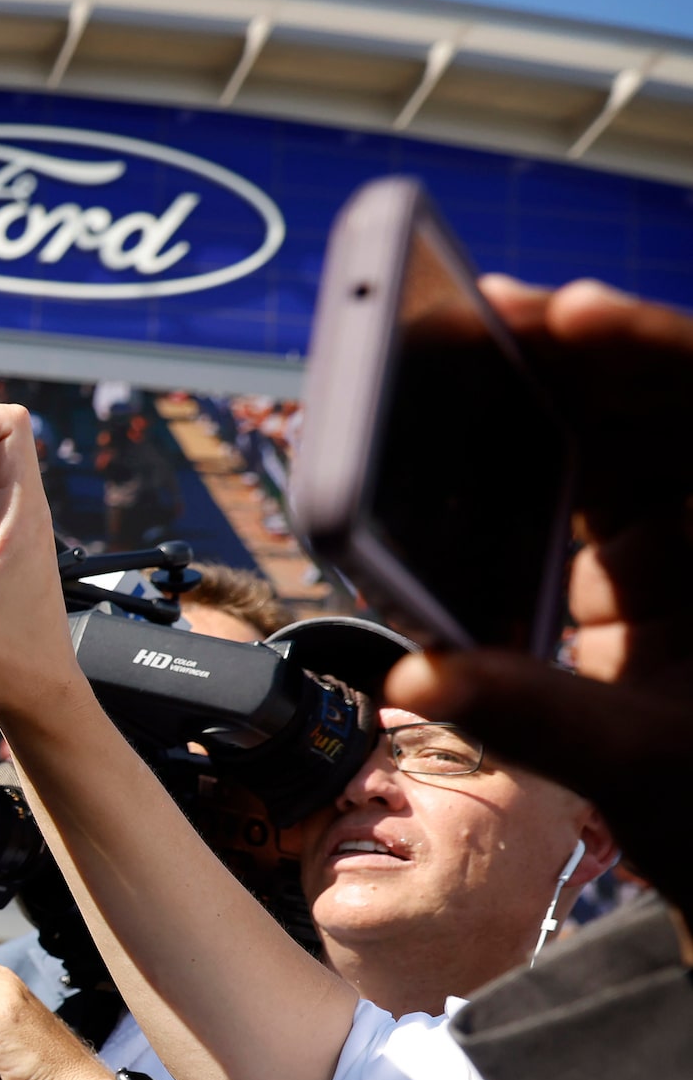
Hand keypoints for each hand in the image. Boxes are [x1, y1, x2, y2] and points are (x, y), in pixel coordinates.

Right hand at [386, 277, 692, 914]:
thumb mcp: (641, 766)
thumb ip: (529, 714)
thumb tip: (413, 677)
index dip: (648, 346)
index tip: (573, 313)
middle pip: (655, 399)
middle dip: (571, 350)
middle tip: (478, 312)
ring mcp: (681, 543)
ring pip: (612, 432)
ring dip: (535, 391)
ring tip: (455, 347)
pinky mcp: (632, 571)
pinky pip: (574, 491)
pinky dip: (512, 464)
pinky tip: (450, 437)